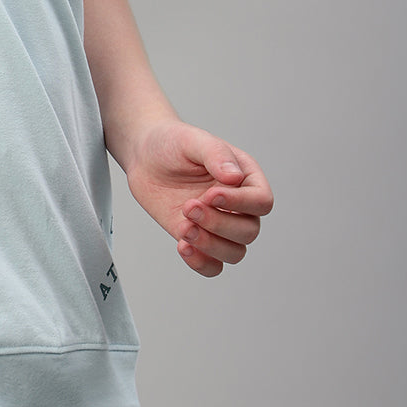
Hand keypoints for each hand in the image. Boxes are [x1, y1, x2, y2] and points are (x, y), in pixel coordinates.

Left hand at [124, 119, 272, 277]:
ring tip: (183, 227)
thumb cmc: (172, 143)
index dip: (240, 203)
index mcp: (245, 178)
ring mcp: (219, 224)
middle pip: (249, 231)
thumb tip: (236, 178)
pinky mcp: (199, 239)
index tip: (210, 195)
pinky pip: (213, 266)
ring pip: (235, 253)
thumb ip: (216, 155)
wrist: (145, 156)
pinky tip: (182, 247)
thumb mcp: (193, 140)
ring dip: (210, 245)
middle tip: (188, 206)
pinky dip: (202, 263)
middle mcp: (238, 205)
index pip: (261, 201)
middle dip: (219, 223)